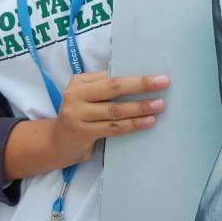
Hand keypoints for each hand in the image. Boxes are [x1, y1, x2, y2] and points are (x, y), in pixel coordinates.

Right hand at [49, 71, 168, 166]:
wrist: (57, 144)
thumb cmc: (80, 116)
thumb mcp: (86, 97)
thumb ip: (104, 88)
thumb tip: (138, 81)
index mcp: (79, 82)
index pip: (111, 77)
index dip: (136, 77)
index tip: (158, 76)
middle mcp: (76, 96)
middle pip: (114, 87)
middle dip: (141, 84)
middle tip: (164, 83)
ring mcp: (78, 115)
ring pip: (115, 110)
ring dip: (140, 107)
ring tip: (160, 105)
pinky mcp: (83, 133)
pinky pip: (113, 128)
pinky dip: (133, 124)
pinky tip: (148, 122)